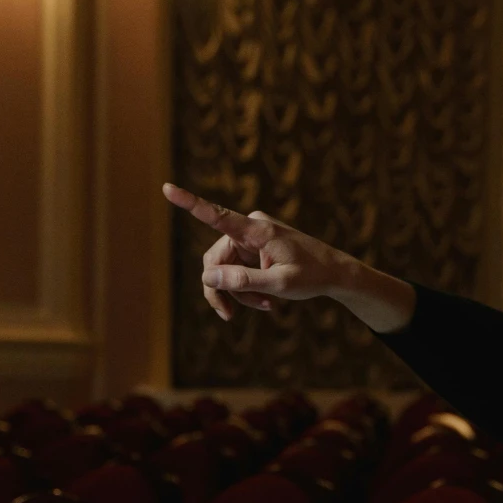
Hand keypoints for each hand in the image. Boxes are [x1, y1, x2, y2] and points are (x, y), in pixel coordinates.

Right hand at [164, 183, 414, 332]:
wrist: (335, 274)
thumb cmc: (312, 275)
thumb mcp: (280, 284)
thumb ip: (243, 281)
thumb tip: (207, 278)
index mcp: (256, 231)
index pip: (217, 216)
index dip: (190, 203)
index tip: (167, 187)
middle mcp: (249, 230)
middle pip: (213, 262)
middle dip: (223, 289)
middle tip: (231, 315)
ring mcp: (250, 240)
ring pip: (223, 271)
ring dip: (238, 293)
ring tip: (265, 305)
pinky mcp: (252, 251)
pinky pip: (235, 273)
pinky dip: (246, 290)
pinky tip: (266, 301)